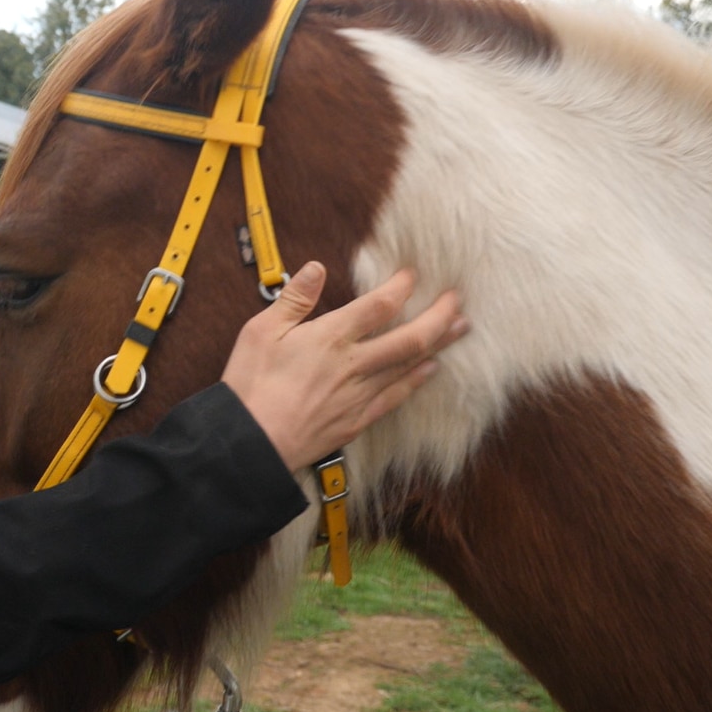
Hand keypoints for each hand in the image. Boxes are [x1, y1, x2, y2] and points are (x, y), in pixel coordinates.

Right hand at [221, 263, 467, 471]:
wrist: (251, 442)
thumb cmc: (250, 385)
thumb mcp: (260, 332)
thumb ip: (293, 299)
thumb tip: (316, 268)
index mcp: (329, 338)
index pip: (378, 306)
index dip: (401, 286)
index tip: (413, 274)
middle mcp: (353, 365)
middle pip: (410, 337)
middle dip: (439, 315)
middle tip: (458, 299)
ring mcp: (359, 395)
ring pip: (410, 366)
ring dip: (439, 345)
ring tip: (460, 328)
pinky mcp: (356, 420)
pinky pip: (396, 396)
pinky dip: (417, 380)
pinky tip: (431, 370)